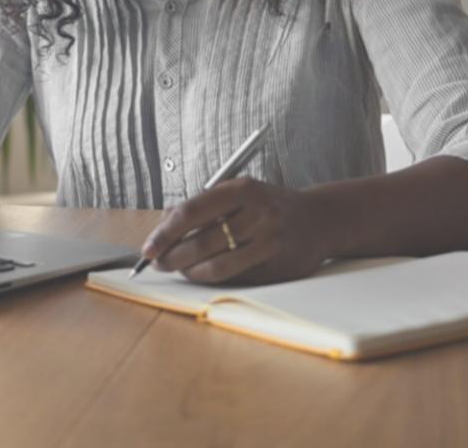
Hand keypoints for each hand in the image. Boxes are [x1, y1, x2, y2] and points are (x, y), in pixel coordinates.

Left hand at [140, 177, 333, 284]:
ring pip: (216, 266)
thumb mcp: (239, 193)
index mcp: (243, 189)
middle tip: (157, 262)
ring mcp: (269, 241)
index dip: (164, 232)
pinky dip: (212, 278)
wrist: (319, 220)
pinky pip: (234, 278)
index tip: (148, 248)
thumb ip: (203, 205)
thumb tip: (162, 223)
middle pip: (201, 242)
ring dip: (189, 272)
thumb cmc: (269, 205)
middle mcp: (258, 213)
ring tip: (178, 269)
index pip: (192, 211)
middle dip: (172, 257)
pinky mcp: (276, 266)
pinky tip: (201, 273)